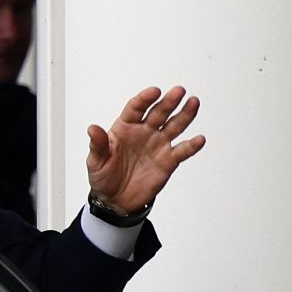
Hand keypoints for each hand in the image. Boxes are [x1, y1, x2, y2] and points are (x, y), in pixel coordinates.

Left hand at [86, 86, 205, 213]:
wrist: (115, 200)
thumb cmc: (103, 176)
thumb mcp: (95, 161)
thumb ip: (98, 144)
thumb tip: (92, 129)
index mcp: (125, 127)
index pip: (136, 108)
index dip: (145, 99)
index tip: (154, 91)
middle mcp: (144, 132)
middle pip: (158, 112)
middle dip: (169, 102)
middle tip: (179, 91)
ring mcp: (157, 145)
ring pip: (174, 126)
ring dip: (185, 115)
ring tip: (193, 103)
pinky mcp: (167, 161)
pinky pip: (181, 151)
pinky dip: (191, 146)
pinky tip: (199, 139)